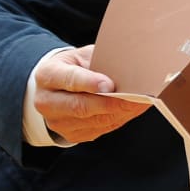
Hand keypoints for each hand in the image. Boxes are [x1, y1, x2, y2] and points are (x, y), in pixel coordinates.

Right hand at [33, 44, 149, 142]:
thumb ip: (99, 60)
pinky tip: (133, 110)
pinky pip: (99, 130)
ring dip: (120, 113)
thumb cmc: (73, 67)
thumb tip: (127, 66)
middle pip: (80, 106)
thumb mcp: (82, 55)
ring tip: (142, 103)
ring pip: (93, 121)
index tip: (110, 85)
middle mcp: (47, 101)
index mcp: (48, 75)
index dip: (89, 82)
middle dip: (111, 103)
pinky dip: (119, 119)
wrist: (55, 87)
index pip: (69, 79)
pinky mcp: (71, 135)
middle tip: (136, 98)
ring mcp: (57, 122)